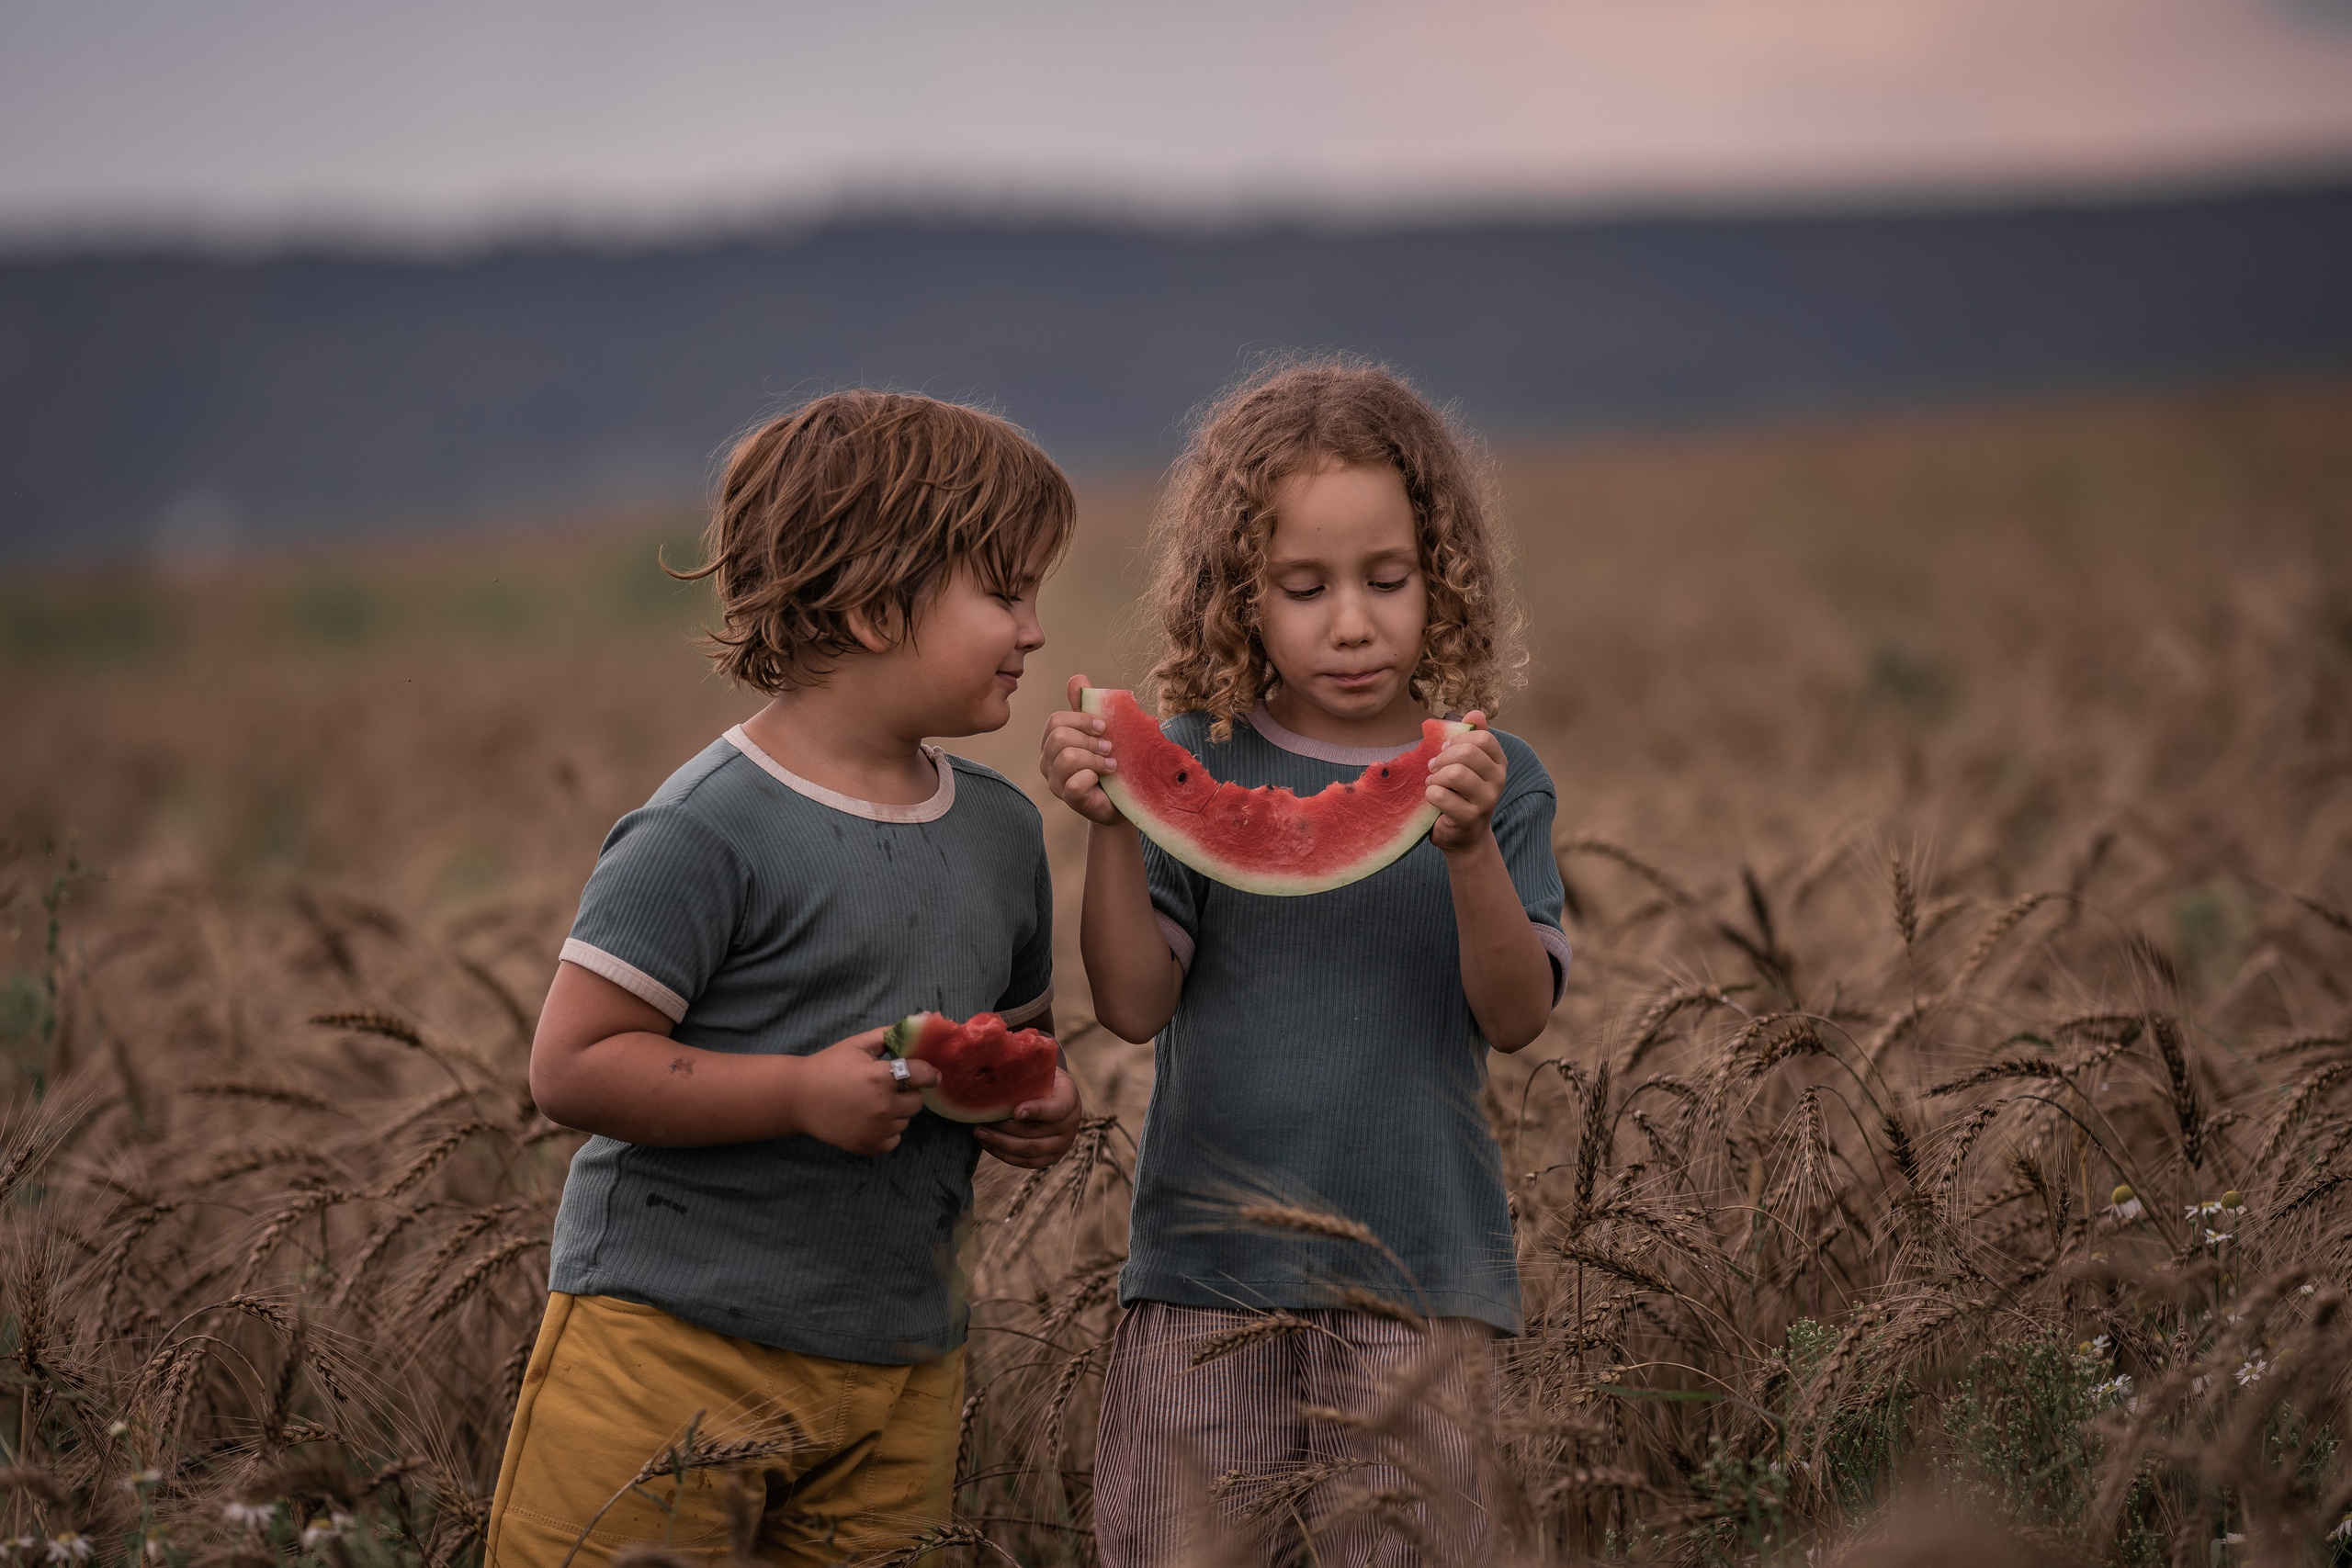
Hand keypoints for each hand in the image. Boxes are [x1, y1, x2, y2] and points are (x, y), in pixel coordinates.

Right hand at [790, 1028, 938, 1154]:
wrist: (798, 1098)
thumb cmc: (829, 1066)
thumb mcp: (858, 1044)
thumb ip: (890, 1035)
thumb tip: (921, 1025)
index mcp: (882, 1077)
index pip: (924, 1075)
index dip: (927, 1071)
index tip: (925, 1073)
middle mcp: (883, 1106)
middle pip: (918, 1101)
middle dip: (908, 1092)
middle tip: (887, 1086)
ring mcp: (876, 1130)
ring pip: (905, 1120)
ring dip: (896, 1112)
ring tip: (873, 1102)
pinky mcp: (868, 1146)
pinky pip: (894, 1139)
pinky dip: (887, 1131)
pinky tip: (870, 1119)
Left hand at [974, 1062, 1084, 1168]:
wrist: (1057, 1096)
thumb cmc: (1041, 1079)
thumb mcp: (1041, 1070)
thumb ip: (1028, 1072)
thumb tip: (996, 1064)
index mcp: (1070, 1099)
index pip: (1056, 1109)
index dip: (1036, 1111)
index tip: (1015, 1111)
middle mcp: (1070, 1126)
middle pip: (1035, 1134)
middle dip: (1004, 1130)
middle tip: (981, 1123)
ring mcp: (1062, 1145)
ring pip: (1028, 1151)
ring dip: (1000, 1144)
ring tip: (979, 1133)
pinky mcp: (1051, 1158)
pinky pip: (1026, 1162)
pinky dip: (1004, 1155)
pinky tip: (987, 1144)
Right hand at [1039, 673, 1122, 826]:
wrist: (1121, 799)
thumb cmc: (1108, 763)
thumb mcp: (1100, 733)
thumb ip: (1086, 708)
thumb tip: (1077, 678)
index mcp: (1052, 742)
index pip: (1056, 720)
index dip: (1082, 720)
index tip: (1104, 727)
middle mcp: (1047, 761)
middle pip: (1059, 736)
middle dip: (1090, 739)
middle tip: (1109, 748)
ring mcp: (1055, 782)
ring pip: (1067, 757)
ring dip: (1095, 758)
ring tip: (1110, 764)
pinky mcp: (1069, 799)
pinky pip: (1075, 783)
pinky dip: (1093, 776)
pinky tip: (1102, 779)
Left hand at [1427, 713, 1506, 854]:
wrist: (1464, 836)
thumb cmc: (1462, 795)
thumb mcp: (1469, 765)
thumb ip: (1472, 737)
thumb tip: (1475, 712)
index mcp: (1498, 762)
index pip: (1483, 737)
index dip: (1458, 740)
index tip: (1445, 750)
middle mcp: (1498, 780)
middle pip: (1467, 753)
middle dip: (1442, 758)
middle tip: (1434, 768)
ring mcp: (1487, 800)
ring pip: (1455, 773)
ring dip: (1436, 777)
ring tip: (1433, 783)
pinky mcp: (1470, 817)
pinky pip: (1441, 795)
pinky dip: (1430, 793)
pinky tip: (1433, 797)